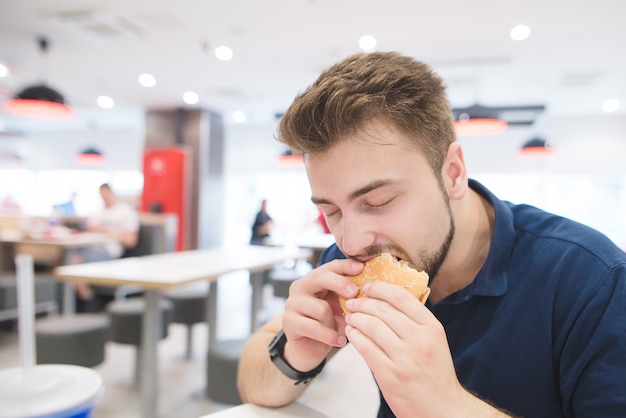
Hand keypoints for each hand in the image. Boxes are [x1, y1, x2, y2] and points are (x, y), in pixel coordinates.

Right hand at [281, 259, 361, 371]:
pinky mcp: (288, 321)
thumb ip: (349, 295)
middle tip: (355, 293)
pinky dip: (329, 336)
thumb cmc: (328, 323)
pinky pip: (313, 327)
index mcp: (314, 279)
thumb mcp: (341, 306)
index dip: (346, 266)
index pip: (330, 267)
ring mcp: (292, 303)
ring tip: (341, 329)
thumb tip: (372, 286)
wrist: (310, 348)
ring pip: (320, 308)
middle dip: (340, 284)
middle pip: (321, 278)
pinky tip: (339, 341)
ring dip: (334, 321)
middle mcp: (300, 286)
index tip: (361, 268)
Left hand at [343, 281, 473, 416]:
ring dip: (356, 318)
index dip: (380, 288)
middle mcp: (419, 340)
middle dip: (363, 303)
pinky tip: (351, 333)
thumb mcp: (435, 341)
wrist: (442, 409)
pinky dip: (354, 336)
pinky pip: (365, 347)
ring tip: (350, 317)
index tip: (369, 287)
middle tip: (353, 302)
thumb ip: (415, 321)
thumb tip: (387, 301)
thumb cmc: (436, 374)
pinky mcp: (389, 375)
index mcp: (432, 328)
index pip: (401, 297)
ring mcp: (404, 358)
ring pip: (371, 326)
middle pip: (382, 310)